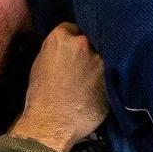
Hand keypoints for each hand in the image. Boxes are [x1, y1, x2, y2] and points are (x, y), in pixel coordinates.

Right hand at [11, 23, 107, 151]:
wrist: (51, 123)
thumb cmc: (40, 97)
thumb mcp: (41, 64)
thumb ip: (57, 50)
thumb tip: (68, 50)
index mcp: (61, 37)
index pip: (72, 28)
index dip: (72, 39)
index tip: (72, 51)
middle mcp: (83, 44)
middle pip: (91, 40)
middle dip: (88, 49)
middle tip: (84, 64)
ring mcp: (100, 60)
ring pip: (103, 56)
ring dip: (100, 64)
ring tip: (93, 78)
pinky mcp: (112, 78)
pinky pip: (113, 73)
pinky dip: (107, 79)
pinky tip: (98, 89)